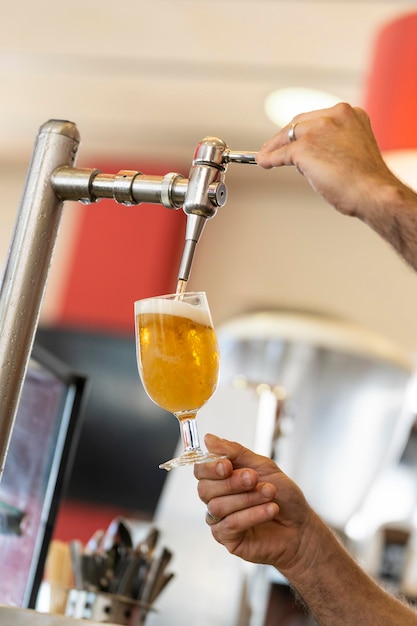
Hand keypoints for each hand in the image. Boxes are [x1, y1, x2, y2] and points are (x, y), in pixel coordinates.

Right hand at [194, 434, 314, 574]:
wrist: (301, 524)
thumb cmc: (283, 495)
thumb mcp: (262, 466)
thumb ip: (235, 452)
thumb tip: (209, 439)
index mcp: (221, 479)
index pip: (201, 471)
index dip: (210, 467)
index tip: (227, 465)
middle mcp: (217, 499)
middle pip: (204, 489)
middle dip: (231, 482)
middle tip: (254, 478)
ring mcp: (220, 521)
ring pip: (217, 506)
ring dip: (247, 498)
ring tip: (270, 493)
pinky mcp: (228, 539)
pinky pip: (229, 525)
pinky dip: (252, 514)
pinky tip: (270, 509)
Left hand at [256, 102, 397, 218]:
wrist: (373, 192)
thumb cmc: (367, 180)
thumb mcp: (352, 151)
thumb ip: (333, 146)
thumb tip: (306, 158)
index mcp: (349, 114)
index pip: (316, 119)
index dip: (300, 130)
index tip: (290, 138)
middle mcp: (333, 115)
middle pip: (298, 123)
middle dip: (283, 136)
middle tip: (271, 147)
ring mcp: (317, 130)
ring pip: (287, 137)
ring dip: (273, 148)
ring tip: (265, 156)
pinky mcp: (303, 148)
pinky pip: (280, 154)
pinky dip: (270, 159)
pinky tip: (264, 162)